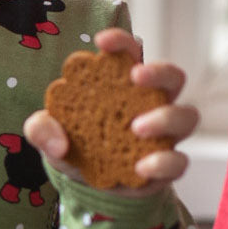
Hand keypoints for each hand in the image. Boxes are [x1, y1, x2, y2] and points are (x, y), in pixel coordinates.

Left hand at [23, 28, 198, 194]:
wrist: (83, 187)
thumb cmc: (73, 148)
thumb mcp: (48, 137)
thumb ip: (40, 130)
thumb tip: (57, 140)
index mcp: (122, 87)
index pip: (130, 54)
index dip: (121, 42)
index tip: (102, 41)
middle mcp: (150, 105)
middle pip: (173, 77)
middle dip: (159, 71)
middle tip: (135, 77)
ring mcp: (163, 135)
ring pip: (187, 116)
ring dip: (165, 117)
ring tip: (136, 127)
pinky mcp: (166, 166)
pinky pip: (179, 161)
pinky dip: (163, 162)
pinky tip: (140, 167)